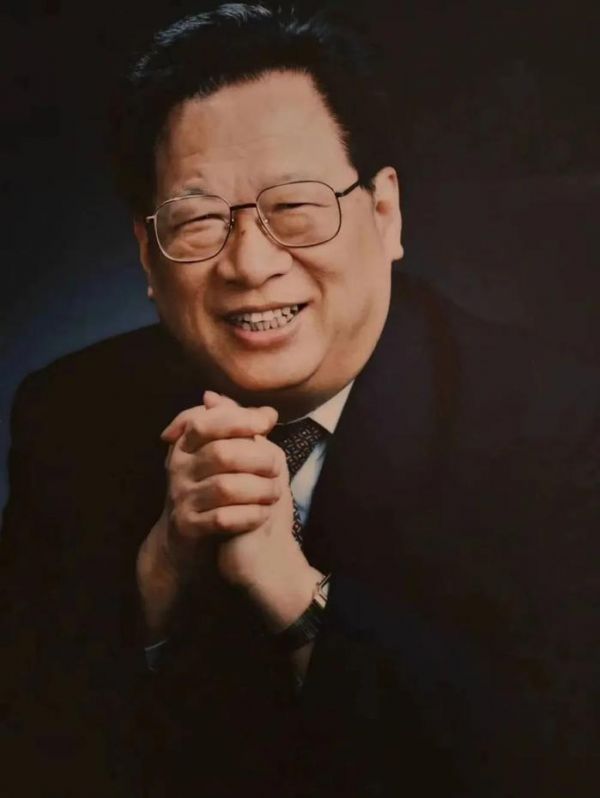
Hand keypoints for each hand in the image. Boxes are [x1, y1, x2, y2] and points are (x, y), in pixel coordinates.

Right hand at [137, 391, 318, 637]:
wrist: (185, 542)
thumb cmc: (211, 491)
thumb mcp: (221, 456)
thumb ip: (242, 433)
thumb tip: (269, 413)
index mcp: (185, 445)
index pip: (205, 422)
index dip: (238, 419)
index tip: (267, 423)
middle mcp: (178, 468)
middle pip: (221, 454)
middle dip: (257, 458)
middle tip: (277, 467)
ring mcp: (180, 498)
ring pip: (225, 488)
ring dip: (258, 489)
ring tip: (275, 492)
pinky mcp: (187, 527)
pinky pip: (223, 519)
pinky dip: (249, 515)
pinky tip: (262, 514)